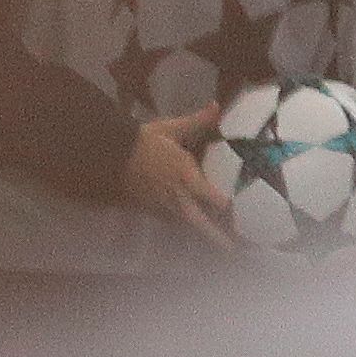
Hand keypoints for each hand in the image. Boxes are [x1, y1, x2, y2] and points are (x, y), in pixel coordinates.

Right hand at [120, 104, 237, 249]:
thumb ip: (198, 121)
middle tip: (238, 251)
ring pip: (188, 226)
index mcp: (185, 176)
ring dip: (206, 236)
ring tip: (226, 248)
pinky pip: (175, 223)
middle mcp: (177, 197)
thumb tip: (216, 105)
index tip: (246, 211)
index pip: (212, 197)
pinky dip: (189, 229)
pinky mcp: (151, 211)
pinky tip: (198, 232)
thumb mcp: (172, 129)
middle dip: (219, 238)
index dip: (228, 207)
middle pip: (201, 223)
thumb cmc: (144, 140)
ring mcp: (163, 207)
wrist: (109, 154)